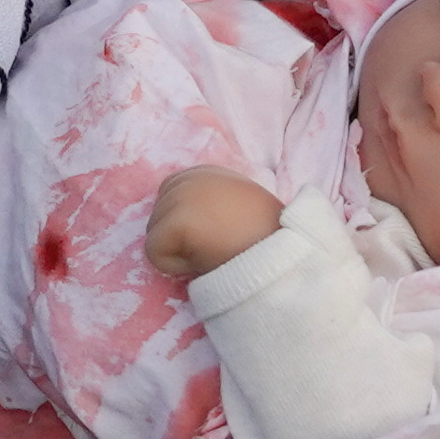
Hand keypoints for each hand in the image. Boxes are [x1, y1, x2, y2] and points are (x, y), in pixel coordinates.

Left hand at [145, 168, 285, 283]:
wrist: (285, 252)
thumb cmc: (266, 238)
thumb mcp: (238, 205)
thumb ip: (212, 203)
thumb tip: (192, 219)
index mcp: (205, 172)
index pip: (167, 197)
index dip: (185, 223)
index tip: (214, 235)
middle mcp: (190, 177)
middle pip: (157, 217)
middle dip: (179, 238)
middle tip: (216, 246)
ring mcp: (183, 197)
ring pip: (154, 236)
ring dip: (180, 252)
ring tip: (215, 252)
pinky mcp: (178, 221)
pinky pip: (155, 254)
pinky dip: (175, 266)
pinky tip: (205, 261)